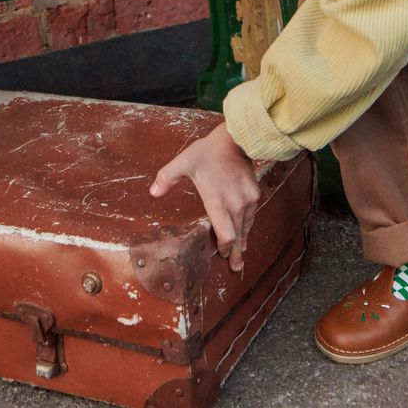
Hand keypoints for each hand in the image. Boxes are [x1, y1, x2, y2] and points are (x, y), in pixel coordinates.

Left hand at [150, 123, 260, 270]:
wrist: (235, 140)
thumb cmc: (207, 152)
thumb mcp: (183, 162)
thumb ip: (167, 177)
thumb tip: (153, 192)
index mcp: (217, 200)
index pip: (225, 233)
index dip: (224, 247)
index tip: (221, 255)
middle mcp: (234, 204)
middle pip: (237, 236)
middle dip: (235, 252)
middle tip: (234, 267)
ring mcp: (246, 200)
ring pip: (246, 227)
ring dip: (242, 241)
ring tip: (240, 254)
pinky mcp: (254, 194)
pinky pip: (250, 216)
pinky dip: (246, 226)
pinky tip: (245, 232)